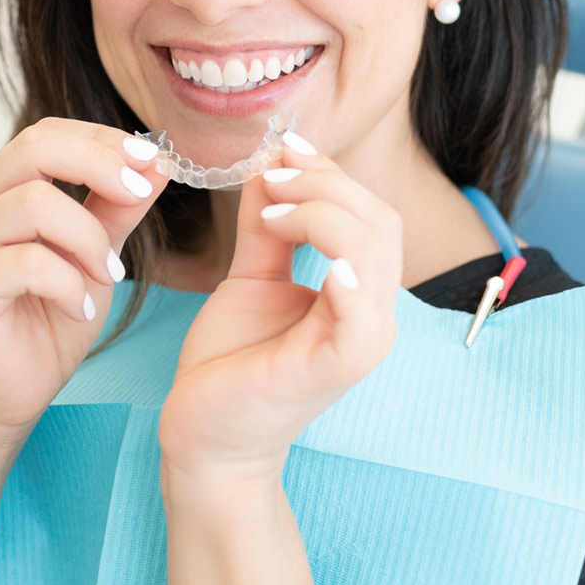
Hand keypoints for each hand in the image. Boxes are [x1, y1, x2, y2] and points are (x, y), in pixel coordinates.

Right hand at [0, 118, 169, 433]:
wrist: (19, 389)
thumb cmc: (53, 318)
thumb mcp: (98, 254)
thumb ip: (119, 208)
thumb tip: (159, 161)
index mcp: (1, 190)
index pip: (47, 135)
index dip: (101, 140)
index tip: (153, 161)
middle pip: (32, 149)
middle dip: (98, 164)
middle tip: (139, 194)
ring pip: (34, 204)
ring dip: (89, 238)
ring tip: (108, 276)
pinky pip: (27, 263)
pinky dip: (68, 284)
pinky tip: (81, 309)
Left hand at [158, 135, 402, 479]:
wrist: (205, 434)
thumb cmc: (231, 362)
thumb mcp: (251, 277)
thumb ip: (268, 227)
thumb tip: (272, 165)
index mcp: (358, 292)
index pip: (370, 213)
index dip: (330, 173)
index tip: (281, 150)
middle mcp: (371, 314)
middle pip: (380, 222)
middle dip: (326, 184)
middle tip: (271, 176)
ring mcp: (360, 343)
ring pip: (374, 253)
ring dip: (323, 215)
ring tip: (273, 211)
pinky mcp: (336, 369)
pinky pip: (362, 317)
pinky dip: (348, 277)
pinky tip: (319, 259)